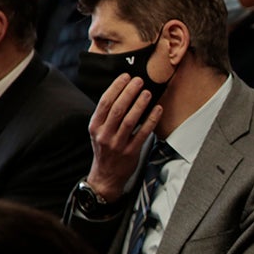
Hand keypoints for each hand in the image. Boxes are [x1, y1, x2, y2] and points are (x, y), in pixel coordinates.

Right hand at [85, 74, 161, 201]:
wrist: (105, 176)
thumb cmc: (105, 149)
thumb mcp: (99, 131)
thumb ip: (107, 115)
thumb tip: (122, 92)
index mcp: (95, 126)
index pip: (105, 102)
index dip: (116, 88)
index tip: (126, 77)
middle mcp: (104, 134)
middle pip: (117, 109)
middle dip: (129, 92)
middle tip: (139, 80)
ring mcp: (117, 144)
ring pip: (130, 120)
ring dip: (140, 104)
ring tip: (148, 92)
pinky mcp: (131, 152)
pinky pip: (143, 133)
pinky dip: (151, 120)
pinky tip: (158, 109)